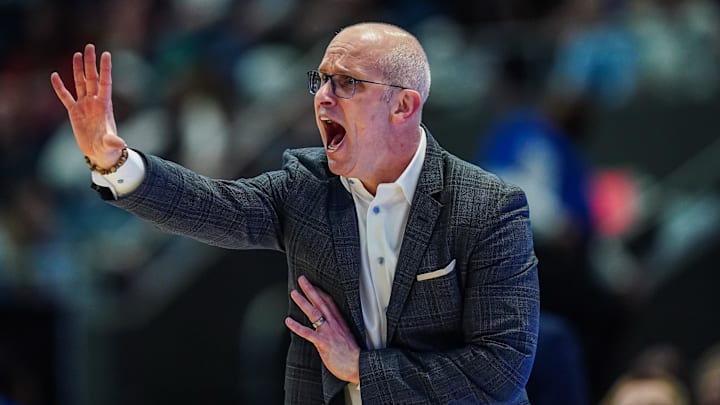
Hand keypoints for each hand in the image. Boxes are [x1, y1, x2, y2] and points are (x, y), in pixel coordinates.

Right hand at [50, 44, 125, 168]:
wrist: (100, 154)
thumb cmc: (109, 149)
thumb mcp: (111, 145)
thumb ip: (113, 142)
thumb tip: (121, 144)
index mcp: (105, 106)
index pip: (105, 83)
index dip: (105, 69)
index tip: (106, 54)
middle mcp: (95, 102)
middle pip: (92, 78)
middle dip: (91, 63)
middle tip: (90, 46)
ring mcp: (84, 106)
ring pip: (80, 83)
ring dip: (78, 70)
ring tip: (77, 54)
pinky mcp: (74, 112)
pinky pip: (65, 97)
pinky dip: (60, 87)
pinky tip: (54, 76)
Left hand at [285, 275, 359, 384]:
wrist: (359, 364)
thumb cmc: (354, 355)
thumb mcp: (348, 337)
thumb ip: (339, 330)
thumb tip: (332, 328)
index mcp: (340, 322)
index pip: (330, 302)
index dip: (321, 292)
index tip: (314, 284)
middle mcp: (334, 324)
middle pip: (321, 302)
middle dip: (311, 289)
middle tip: (302, 280)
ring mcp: (328, 332)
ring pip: (314, 312)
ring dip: (303, 302)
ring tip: (294, 293)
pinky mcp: (323, 342)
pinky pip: (307, 332)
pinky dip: (296, 326)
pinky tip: (288, 321)